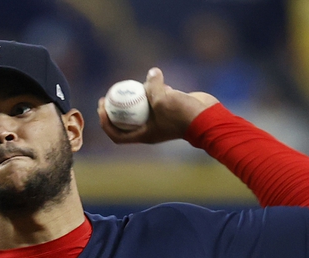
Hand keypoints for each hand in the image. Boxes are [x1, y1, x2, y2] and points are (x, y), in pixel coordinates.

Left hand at [97, 67, 218, 144]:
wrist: (207, 117)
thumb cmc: (182, 114)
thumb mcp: (162, 99)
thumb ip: (153, 86)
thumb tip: (151, 72)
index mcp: (144, 135)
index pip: (117, 135)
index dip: (106, 123)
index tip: (101, 108)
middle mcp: (150, 129)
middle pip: (126, 120)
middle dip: (116, 108)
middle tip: (109, 93)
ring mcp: (160, 119)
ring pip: (143, 107)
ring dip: (138, 96)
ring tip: (136, 84)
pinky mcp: (170, 109)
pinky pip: (157, 99)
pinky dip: (156, 90)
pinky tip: (159, 80)